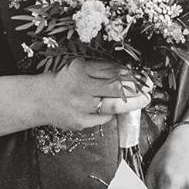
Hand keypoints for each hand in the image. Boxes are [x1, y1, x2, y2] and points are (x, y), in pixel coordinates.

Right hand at [31, 58, 148, 130]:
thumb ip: (100, 69)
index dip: (131, 74)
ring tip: (143, 100)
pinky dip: (110, 114)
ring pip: (112, 106)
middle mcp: (81, 87)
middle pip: (116, 88)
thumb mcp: (78, 67)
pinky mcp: (80, 122)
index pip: (112, 71)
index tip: (142, 76)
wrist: (39, 99)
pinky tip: (115, 110)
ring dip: (131, 104)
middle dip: (136, 88)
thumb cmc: (62, 80)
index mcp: (81, 69)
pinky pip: (102, 119)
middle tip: (149, 88)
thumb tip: (126, 72)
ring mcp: (80, 107)